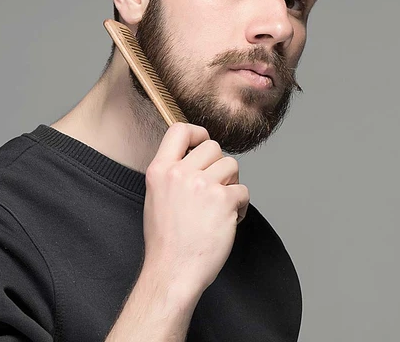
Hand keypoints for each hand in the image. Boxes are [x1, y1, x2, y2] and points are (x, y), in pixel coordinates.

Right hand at [141, 122, 249, 298]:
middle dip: (219, 166)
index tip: (203, 144)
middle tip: (214, 189)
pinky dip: (241, 206)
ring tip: (221, 206)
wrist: (173, 271)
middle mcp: (180, 173)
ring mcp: (202, 185)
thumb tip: (194, 157)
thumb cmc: (165, 240)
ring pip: (232, 165)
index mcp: (159, 170)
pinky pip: (244, 191)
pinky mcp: (223, 200)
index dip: (197, 133)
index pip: (179, 130)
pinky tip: (228, 221)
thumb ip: (172, 172)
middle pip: (213, 147)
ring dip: (232, 185)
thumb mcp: (155, 196)